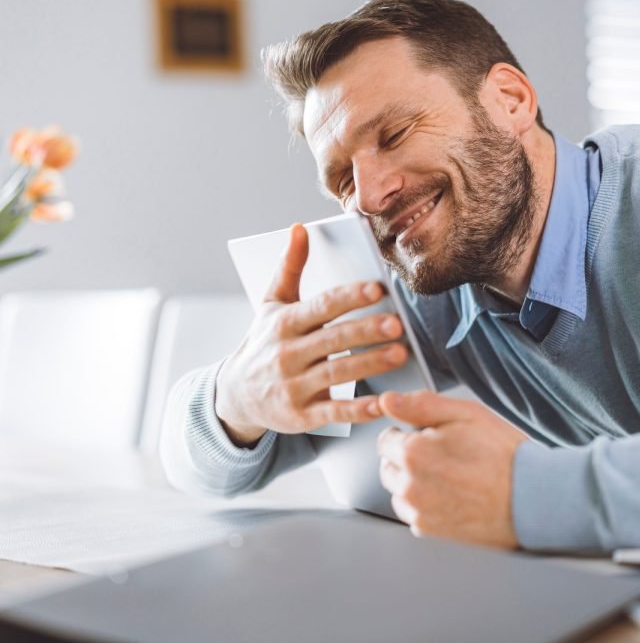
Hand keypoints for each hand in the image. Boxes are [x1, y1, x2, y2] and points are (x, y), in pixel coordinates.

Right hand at [216, 223, 407, 445]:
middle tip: (397, 324)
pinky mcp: (301, 415)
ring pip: (338, 373)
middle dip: (366, 330)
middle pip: (333, 339)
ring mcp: (294, 386)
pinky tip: (382, 404)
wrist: (235, 394)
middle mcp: (287, 353)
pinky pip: (333, 412)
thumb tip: (299, 227)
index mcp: (284, 322)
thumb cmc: (263, 341)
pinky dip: (358, 410)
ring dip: (370, 364)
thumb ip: (290, 266)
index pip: (321, 306)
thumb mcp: (271, 303)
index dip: (350, 297)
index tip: (377, 288)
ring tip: (400, 354)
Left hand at [377, 390, 527, 547]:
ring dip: (414, 483)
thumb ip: (420, 404)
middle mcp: (410, 486)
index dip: (406, 433)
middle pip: (389, 467)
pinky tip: (452, 496)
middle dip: (408, 458)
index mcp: (414, 453)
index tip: (426, 435)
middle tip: (443, 455)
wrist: (532, 499)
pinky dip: (425, 505)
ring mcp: (419, 512)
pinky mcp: (430, 532)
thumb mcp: (466, 414)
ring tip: (449, 476)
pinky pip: (414, 514)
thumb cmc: (504, 456)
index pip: (385, 439)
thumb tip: (387, 400)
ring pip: (399, 492)